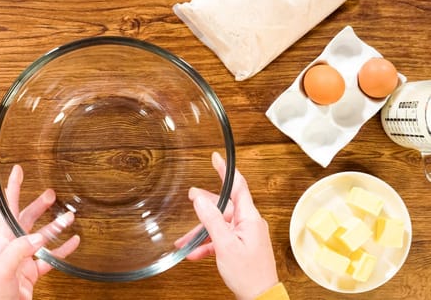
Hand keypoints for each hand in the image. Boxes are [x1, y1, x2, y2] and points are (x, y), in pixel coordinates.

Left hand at [0, 165, 79, 299]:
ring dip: (55, 226)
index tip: (17, 171)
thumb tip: (37, 237)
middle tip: (51, 193)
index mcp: (2, 241)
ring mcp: (24, 259)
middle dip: (38, 205)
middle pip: (26, 218)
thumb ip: (19, 251)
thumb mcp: (2, 268)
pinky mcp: (33, 273)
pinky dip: (63, 248)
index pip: (7, 209)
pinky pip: (51, 257)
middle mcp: (13, 247)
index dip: (12, 189)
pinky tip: (73, 242)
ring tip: (69, 216)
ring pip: (42, 237)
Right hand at [176, 152, 278, 299]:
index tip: (216, 158)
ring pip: (219, 224)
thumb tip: (200, 199)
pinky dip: (207, 244)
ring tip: (184, 238)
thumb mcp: (225, 245)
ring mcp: (245, 235)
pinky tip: (194, 252)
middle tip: (190, 196)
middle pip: (225, 205)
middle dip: (206, 203)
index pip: (238, 186)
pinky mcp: (241, 246)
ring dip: (201, 231)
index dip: (226, 170)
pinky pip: (221, 239)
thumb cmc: (248, 274)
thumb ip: (211, 220)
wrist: (260, 297)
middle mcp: (249, 223)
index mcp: (249, 218)